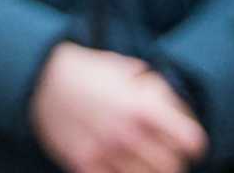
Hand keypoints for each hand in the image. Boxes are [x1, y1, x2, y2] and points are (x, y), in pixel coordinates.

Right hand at [27, 42, 206, 172]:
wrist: (40, 77)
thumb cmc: (89, 71)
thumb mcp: (127, 71)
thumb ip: (156, 92)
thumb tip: (179, 113)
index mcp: (141, 108)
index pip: (189, 141)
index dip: (193, 143)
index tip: (189, 143)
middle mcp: (125, 133)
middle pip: (172, 167)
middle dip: (173, 160)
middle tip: (166, 154)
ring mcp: (104, 152)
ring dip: (147, 170)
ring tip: (141, 159)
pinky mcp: (83, 164)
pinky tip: (119, 163)